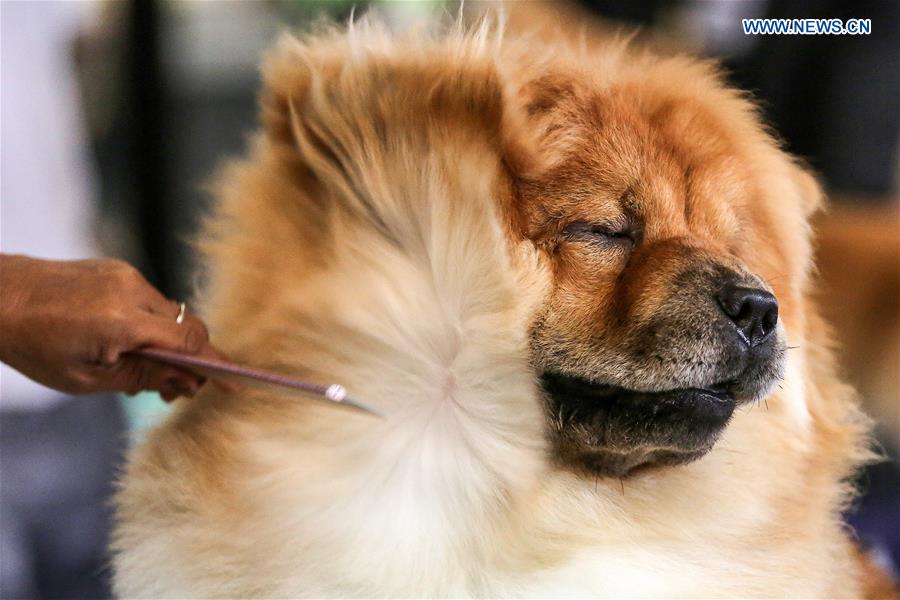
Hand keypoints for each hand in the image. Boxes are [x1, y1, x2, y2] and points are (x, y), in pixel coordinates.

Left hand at [0, 254, 223, 400]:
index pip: (188, 342)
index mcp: (121, 322)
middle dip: (191, 359)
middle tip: (174, 389)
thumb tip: (184, 381)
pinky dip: (149, 324)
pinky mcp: (117, 269)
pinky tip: (127, 343)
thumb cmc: (32, 343)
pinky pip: (150, 300)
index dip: (214, 364)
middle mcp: (130, 291)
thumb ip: (141, 378)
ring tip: (143, 369)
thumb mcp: (85, 378)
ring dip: (168, 342)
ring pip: (170, 314)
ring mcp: (125, 275)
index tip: (232, 381)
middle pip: (187, 327)